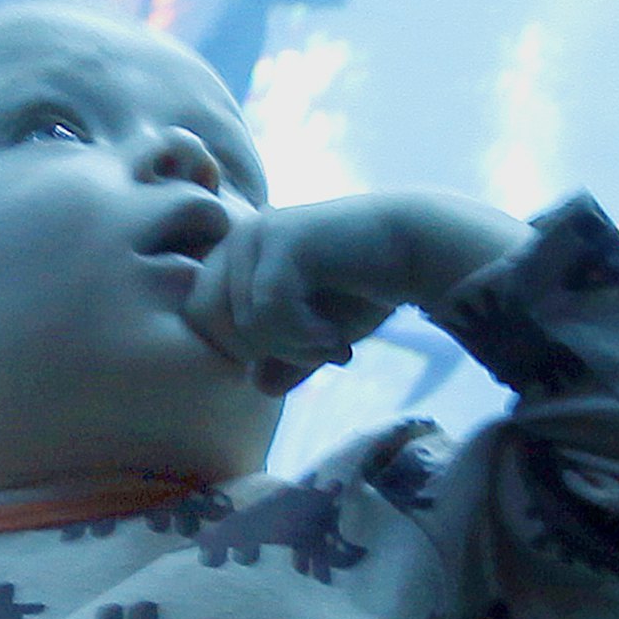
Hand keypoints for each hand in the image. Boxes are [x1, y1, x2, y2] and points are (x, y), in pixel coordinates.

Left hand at [181, 192, 517, 391]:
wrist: (419, 250)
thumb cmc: (364, 290)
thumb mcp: (314, 337)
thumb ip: (282, 361)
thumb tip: (257, 385)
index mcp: (232, 257)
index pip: (200, 321)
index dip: (245, 352)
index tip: (299, 358)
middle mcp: (236, 239)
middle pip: (210, 322)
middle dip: (264, 352)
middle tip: (319, 355)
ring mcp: (257, 233)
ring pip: (243, 322)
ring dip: (293, 348)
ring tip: (335, 345)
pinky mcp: (283, 236)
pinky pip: (268, 310)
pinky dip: (303, 338)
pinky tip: (337, 340)